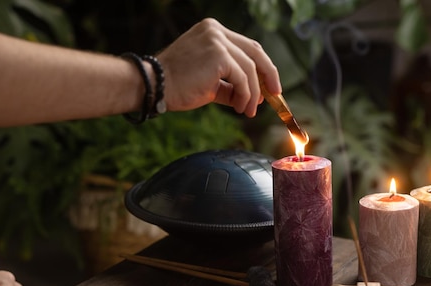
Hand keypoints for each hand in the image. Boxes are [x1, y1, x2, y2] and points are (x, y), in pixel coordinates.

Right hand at [158, 18, 280, 117]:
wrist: (155, 87)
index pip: (246, 46)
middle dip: (268, 75)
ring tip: (248, 111)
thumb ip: (229, 85)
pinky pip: (242, 77)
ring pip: (250, 68)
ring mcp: (217, 40)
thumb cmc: (176, 86)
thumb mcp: (208, 83)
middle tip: (275, 95)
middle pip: (255, 51)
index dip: (261, 66)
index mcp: (212, 31)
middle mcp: (215, 30)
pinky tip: (240, 107)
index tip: (268, 86)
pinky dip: (245, 95)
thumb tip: (251, 97)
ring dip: (253, 93)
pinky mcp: (218, 54)